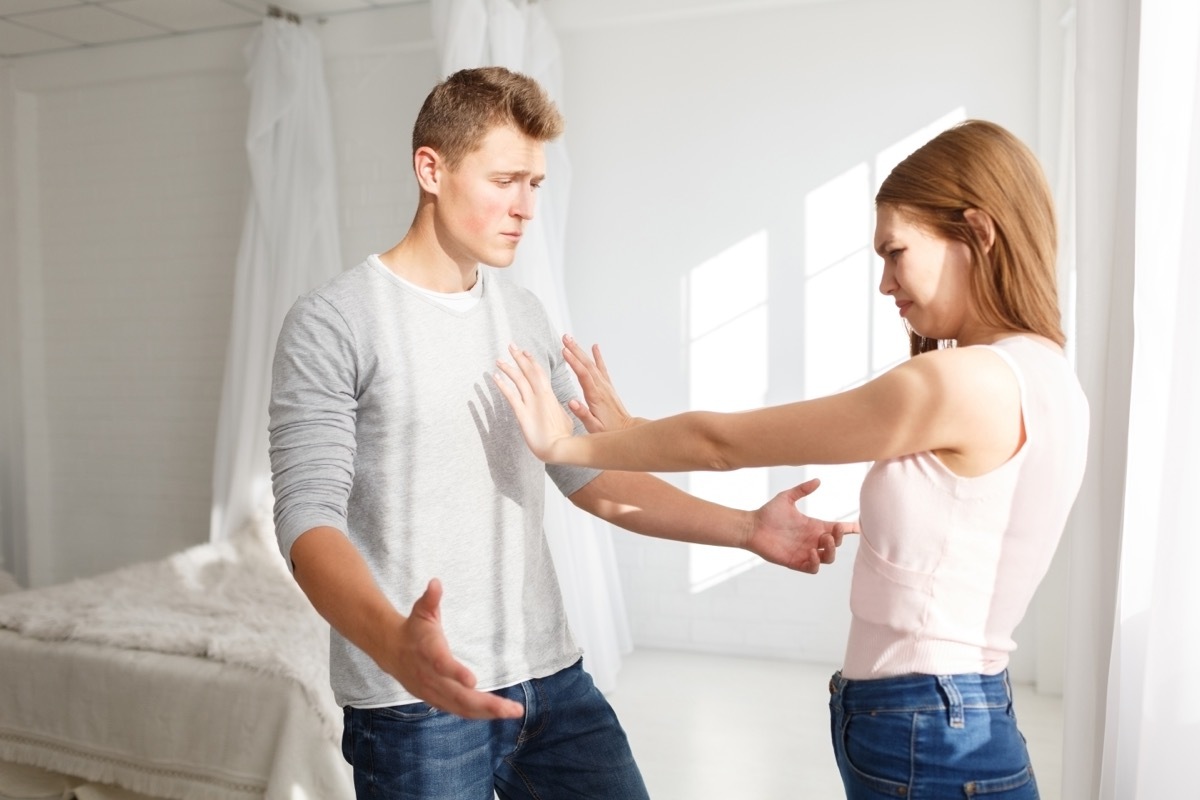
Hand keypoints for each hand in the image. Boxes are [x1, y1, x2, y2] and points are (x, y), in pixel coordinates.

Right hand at [383, 579, 523, 719]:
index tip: (473, 680)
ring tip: (512, 711)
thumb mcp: (421, 610)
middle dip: (487, 703)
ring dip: (487, 712)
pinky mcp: (435, 700)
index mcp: (429, 652)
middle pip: (459, 695)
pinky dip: (477, 714)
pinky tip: (497, 713)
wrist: (390, 650)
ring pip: (461, 707)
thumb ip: (430, 598)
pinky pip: (458, 710)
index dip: (456, 673)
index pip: (442, 665)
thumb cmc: (413, 628)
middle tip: (511, 708)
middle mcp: (430, 676)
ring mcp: (432, 692)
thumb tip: (435, 582)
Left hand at [494, 343, 577, 461]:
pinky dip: (502, 385)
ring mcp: (531, 403)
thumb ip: (559, 410)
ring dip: (508, 368)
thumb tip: (560, 408)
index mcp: (551, 395)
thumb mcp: (565, 418)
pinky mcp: (522, 414)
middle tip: (511, 346)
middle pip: (529, 371)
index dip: (532, 361)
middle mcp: (541, 395)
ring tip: (499, 359)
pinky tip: (495, 377)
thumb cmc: (564, 437)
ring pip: (518, 380)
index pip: (540, 373)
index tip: (526, 352)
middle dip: (519, 357)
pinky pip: (510, 395)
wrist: (560, 448)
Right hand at [561, 335, 637, 433]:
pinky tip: (595, 347)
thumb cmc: (608, 431)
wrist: (626, 430)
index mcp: (595, 397)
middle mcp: (601, 388)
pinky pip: (602, 368)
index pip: (583, 375)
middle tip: (564, 338)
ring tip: (571, 339)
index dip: (573, 362)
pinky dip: (598, 356)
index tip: (564, 351)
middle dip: (575, 350)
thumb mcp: (593, 427)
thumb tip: (571, 402)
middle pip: (587, 365)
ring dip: (581, 351)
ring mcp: (605, 386)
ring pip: (592, 364)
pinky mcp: (608, 387)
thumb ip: (582, 414)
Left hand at [745, 478, 855, 573]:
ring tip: (822, 540)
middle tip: (829, 532)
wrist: (752, 526)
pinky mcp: (795, 562)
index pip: (836, 530)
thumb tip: (818, 480)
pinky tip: (811, 552)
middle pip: (835, 545)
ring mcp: (805, 552)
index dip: (849, 529)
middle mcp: (812, 540)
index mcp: (813, 526)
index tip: (858, 527)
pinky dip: (816, 562)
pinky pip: (813, 568)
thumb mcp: (787, 498)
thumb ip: (802, 490)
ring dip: (829, 551)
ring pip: (828, 558)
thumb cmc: (768, 513)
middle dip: (838, 539)